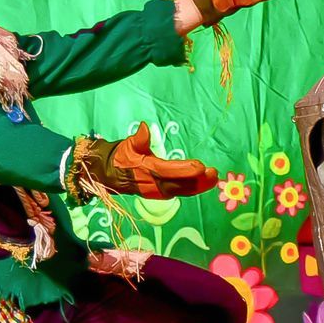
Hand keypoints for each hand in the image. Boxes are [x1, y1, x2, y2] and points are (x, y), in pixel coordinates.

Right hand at [76, 126, 218, 198]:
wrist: (110, 175)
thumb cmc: (121, 157)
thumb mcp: (127, 145)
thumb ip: (138, 139)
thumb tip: (145, 128)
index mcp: (147, 170)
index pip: (169, 171)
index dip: (185, 170)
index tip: (200, 166)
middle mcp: (154, 184)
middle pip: (180, 184)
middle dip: (198, 180)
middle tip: (214, 173)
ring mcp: (158, 191)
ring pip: (182, 190)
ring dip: (199, 186)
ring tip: (214, 178)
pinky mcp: (161, 194)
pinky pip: (180, 192)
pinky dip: (193, 189)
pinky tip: (204, 183)